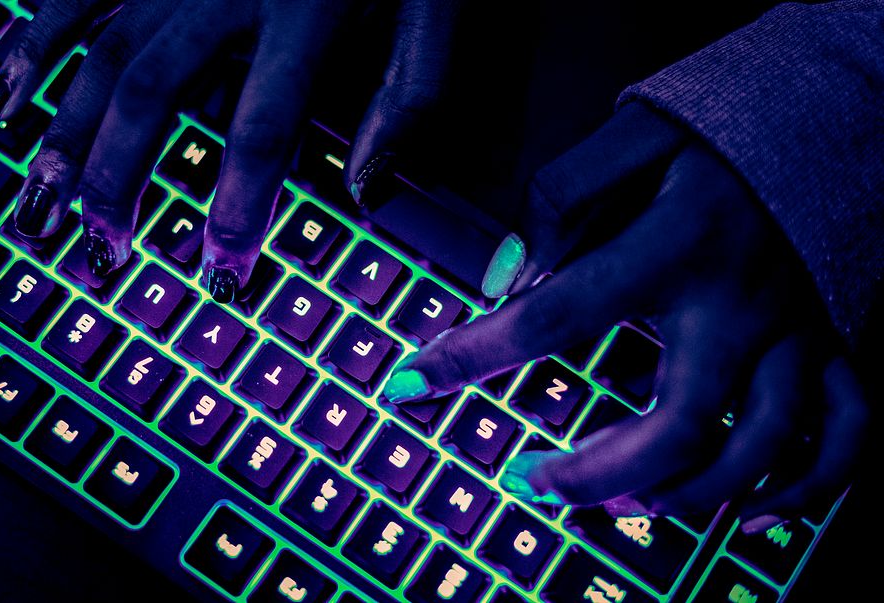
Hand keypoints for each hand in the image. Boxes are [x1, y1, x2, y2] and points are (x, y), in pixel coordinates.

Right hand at [0, 0, 456, 299]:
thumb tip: (366, 188)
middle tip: (105, 251)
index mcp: (303, 10)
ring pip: (100, 53)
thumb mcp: (434, 10)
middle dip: (120, 182)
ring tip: (44, 203)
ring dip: (67, 134)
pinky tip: (10, 95)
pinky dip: (35, 44)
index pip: (260, 131)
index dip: (238, 210)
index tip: (224, 272)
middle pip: (150, 95)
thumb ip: (408, 96)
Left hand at [382, 103, 868, 528]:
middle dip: (592, 474)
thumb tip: (513, 274)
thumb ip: (563, 195)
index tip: (409, 385)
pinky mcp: (835, 344)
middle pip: (675, 426)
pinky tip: (751, 519)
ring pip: (758, 450)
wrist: (828, 112)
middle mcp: (740, 303)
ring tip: (619, 504)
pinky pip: (843, 437)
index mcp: (676, 245)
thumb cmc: (718, 129)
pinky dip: (804, 490)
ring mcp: (796, 333)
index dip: (471, 357)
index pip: (555, 317)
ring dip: (683, 496)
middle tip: (529, 483)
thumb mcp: (633, 134)